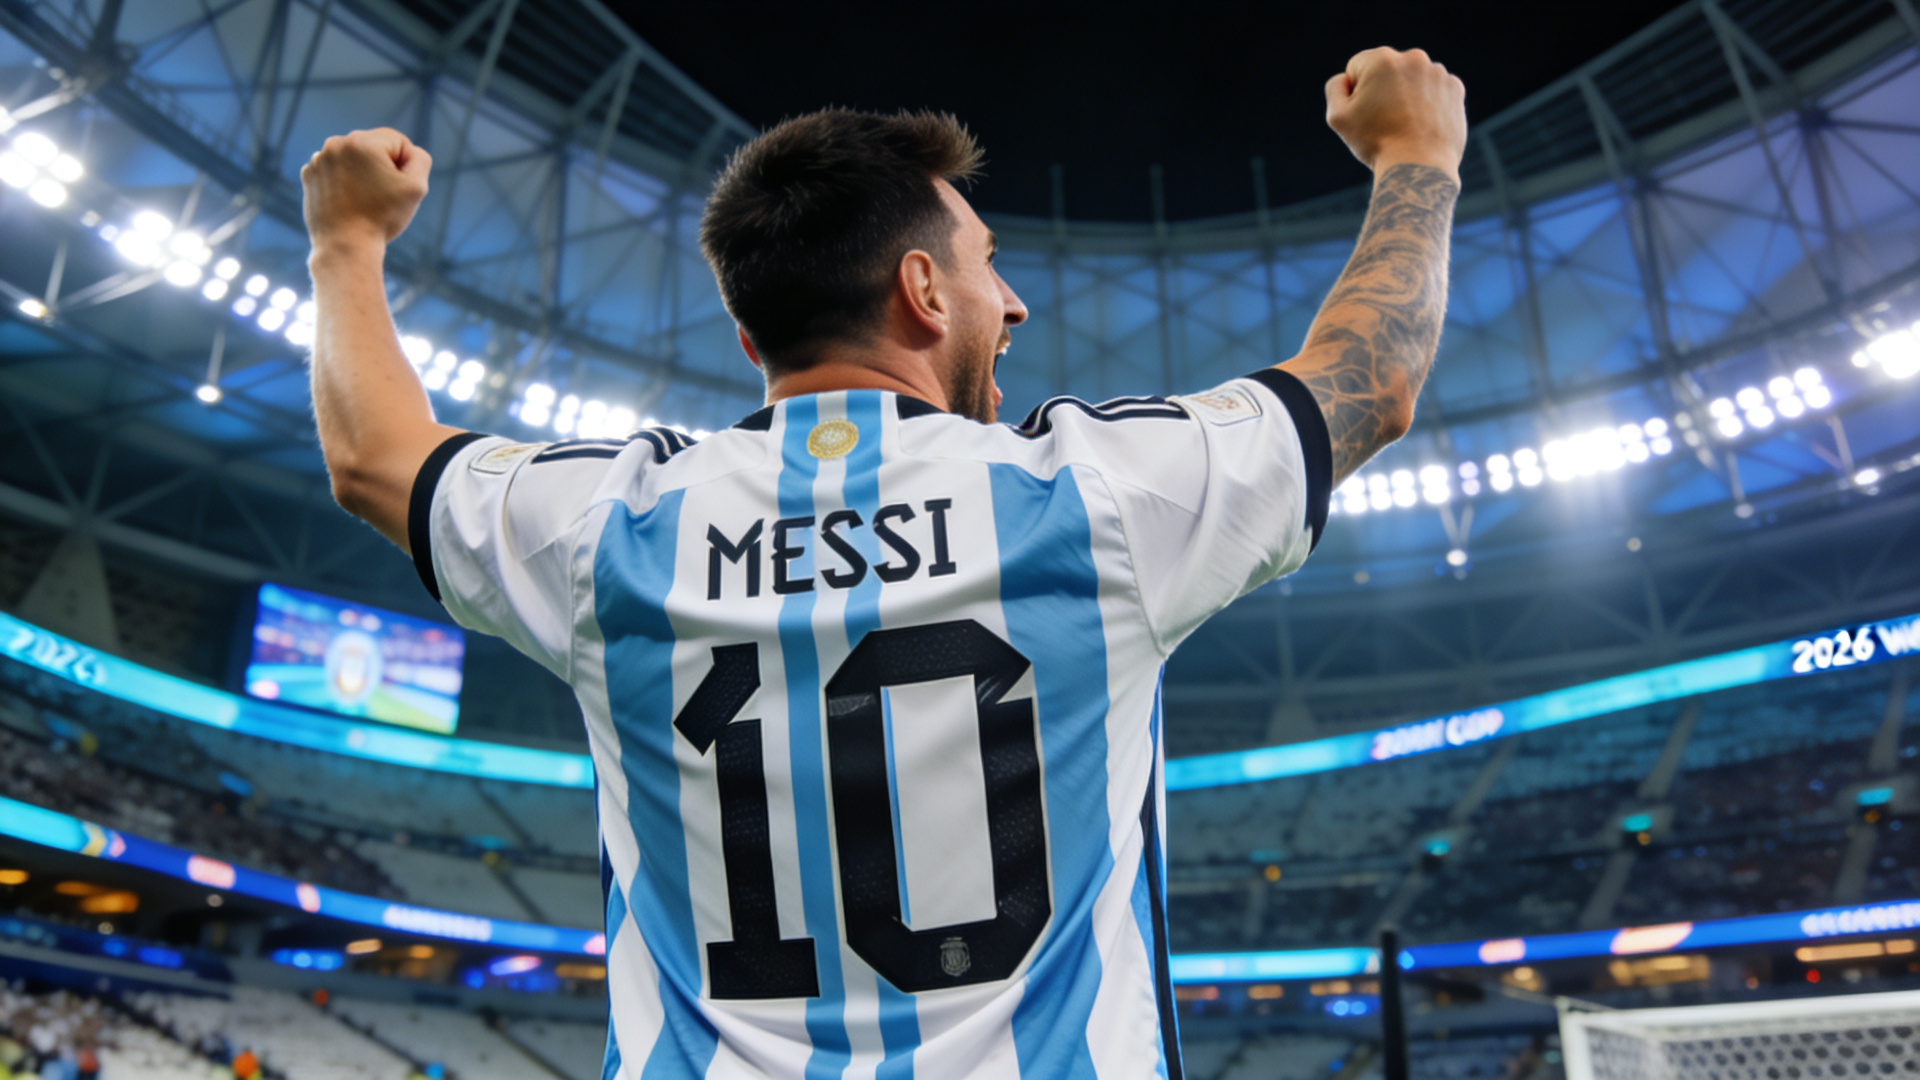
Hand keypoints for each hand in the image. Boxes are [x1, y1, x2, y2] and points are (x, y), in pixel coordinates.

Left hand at [301, 128, 431, 252]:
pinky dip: (343, 183)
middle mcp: (336, 143)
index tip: (397, 188)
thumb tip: (409, 151)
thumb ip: (420, 159)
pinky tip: (347, 202)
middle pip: (373, 148)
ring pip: (353, 159)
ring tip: (363, 200)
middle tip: (380, 196)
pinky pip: (335, 171)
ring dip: (361, 174)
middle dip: (381, 168)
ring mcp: (319, 159)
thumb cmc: (382, 217)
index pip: (397, 142)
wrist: (345, 246)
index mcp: (363, 141)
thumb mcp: (416, 187)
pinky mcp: (309, 175)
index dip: (405, 166)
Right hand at [1325, 47, 1466, 177]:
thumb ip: (1335, 87)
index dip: (1355, 93)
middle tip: (1385, 121)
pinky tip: (1423, 125)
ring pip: (1412, 80)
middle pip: (1387, 70)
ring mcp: (1438, 72)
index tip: (1365, 114)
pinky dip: (1428, 104)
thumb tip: (1347, 78)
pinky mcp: (1455, 89)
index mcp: (1381, 59)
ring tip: (1406, 125)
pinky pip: (1434, 90)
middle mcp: (1413, 58)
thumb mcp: (1338, 117)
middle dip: (1383, 90)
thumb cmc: (1376, 143)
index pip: (1357, 67)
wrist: (1419, 167)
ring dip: (1406, 96)